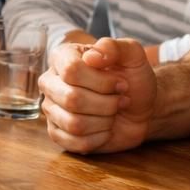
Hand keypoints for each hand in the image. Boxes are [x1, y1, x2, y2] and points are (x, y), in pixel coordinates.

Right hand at [38, 37, 150, 153]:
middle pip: (72, 99)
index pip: (71, 71)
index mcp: (62, 57)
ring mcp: (51, 109)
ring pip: (74, 123)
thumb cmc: (133, 79)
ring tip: (112, 113)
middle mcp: (50, 82)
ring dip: (104, 121)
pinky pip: (75, 142)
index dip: (102, 82)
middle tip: (120, 100)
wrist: (140, 108)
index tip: (120, 83)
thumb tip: (92, 57)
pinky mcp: (57, 133)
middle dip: (106, 103)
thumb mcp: (133, 56)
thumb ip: (115, 48)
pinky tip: (105, 128)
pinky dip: (99, 138)